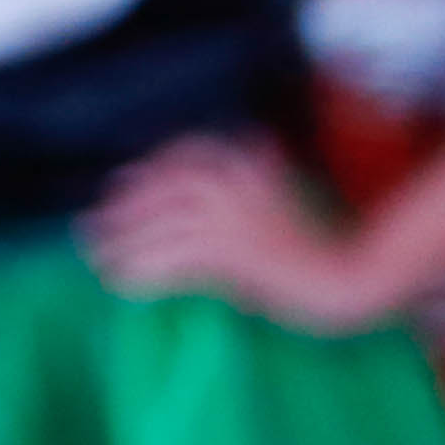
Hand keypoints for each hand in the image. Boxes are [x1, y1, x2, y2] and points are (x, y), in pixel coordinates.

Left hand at [88, 133, 403, 333]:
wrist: (354, 272)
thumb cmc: (318, 243)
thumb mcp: (270, 199)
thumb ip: (234, 187)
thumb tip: (181, 199)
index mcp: (240, 160)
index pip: (173, 161)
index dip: (140, 180)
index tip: (117, 190)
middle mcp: (228, 181)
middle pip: (154, 192)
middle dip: (119, 213)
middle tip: (91, 232)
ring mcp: (227, 216)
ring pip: (155, 229)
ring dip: (122, 247)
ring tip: (101, 264)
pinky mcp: (229, 253)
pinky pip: (170, 261)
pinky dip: (143, 272)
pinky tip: (124, 284)